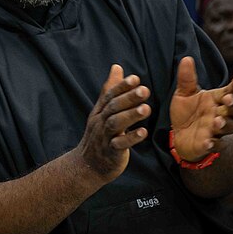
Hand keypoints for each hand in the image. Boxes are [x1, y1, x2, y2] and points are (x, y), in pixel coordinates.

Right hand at [77, 64, 151, 180]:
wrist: (87, 166)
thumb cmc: (99, 136)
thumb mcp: (102, 112)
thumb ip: (110, 91)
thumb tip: (117, 67)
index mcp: (100, 112)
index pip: (109, 95)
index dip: (121, 86)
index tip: (135, 78)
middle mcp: (100, 122)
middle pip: (113, 107)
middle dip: (128, 98)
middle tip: (144, 90)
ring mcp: (104, 137)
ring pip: (115, 124)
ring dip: (130, 116)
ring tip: (146, 109)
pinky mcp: (110, 153)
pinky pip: (119, 144)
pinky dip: (131, 138)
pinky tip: (143, 132)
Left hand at [170, 57, 232, 161]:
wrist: (180, 137)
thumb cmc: (187, 113)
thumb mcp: (184, 94)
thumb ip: (186, 78)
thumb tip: (186, 58)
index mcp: (216, 100)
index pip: (230, 91)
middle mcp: (221, 114)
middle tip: (228, 99)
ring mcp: (217, 130)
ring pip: (228, 127)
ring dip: (224, 124)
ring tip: (217, 121)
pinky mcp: (209, 145)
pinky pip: (215, 145)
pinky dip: (212, 144)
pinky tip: (207, 142)